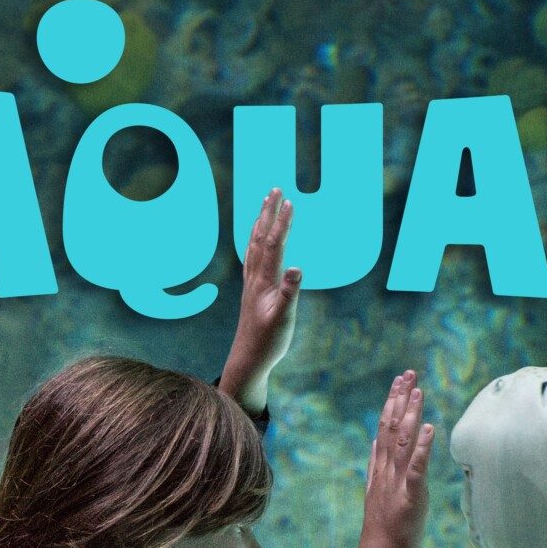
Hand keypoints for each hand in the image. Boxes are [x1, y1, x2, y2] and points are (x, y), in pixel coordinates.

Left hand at [220, 189, 301, 412]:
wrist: (248, 358)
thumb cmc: (268, 341)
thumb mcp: (283, 318)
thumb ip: (290, 292)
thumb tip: (298, 267)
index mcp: (264, 281)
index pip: (274, 245)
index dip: (282, 223)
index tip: (290, 202)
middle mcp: (255, 277)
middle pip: (261, 238)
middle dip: (268, 213)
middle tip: (274, 189)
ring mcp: (251, 282)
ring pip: (254, 245)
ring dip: (260, 222)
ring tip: (265, 204)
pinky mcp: (252, 290)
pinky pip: (252, 256)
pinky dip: (255, 240)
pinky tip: (256, 238)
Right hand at [361, 372, 433, 547]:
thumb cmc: (385, 528)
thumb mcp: (377, 491)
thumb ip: (376, 465)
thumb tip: (376, 441)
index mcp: (380, 469)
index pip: (385, 429)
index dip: (392, 403)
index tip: (399, 382)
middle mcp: (386, 471)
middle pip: (391, 429)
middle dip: (400, 400)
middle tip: (408, 374)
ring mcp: (396, 483)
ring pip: (403, 443)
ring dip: (410, 416)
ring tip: (418, 392)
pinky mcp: (410, 496)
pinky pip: (416, 468)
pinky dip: (422, 448)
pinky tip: (428, 428)